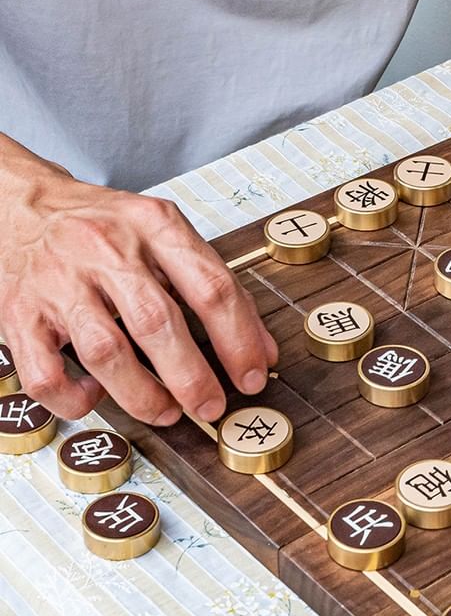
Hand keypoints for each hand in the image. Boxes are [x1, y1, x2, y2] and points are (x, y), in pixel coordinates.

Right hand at [0, 137, 276, 424]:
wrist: (20, 204)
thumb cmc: (104, 226)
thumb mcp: (166, 235)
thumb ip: (214, 285)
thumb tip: (261, 349)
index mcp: (155, 225)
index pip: (211, 286)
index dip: (238, 339)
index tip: (252, 376)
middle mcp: (107, 248)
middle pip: (159, 322)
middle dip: (192, 376)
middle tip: (211, 406)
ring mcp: (59, 281)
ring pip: (106, 351)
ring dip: (143, 394)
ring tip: (167, 411)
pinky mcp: (18, 312)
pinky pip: (45, 372)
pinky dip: (73, 397)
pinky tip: (94, 396)